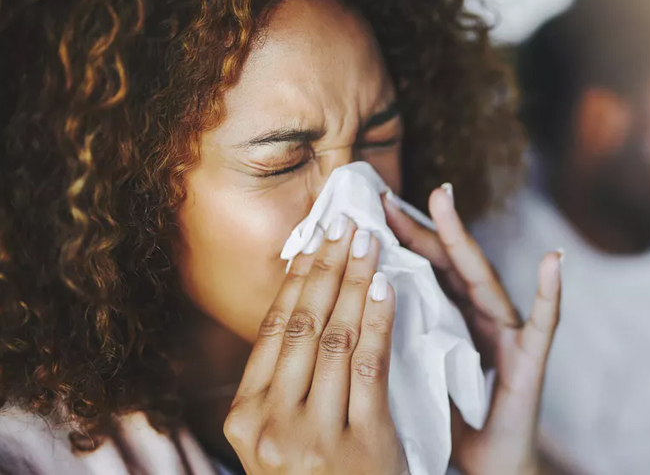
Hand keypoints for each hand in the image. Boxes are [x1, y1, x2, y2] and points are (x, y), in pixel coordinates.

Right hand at [224, 218, 407, 474]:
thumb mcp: (278, 441)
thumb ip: (282, 387)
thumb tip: (300, 305)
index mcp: (245, 419)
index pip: (273, 330)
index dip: (297, 279)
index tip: (315, 239)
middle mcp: (271, 424)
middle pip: (302, 325)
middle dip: (326, 267)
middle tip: (345, 224)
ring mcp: (315, 436)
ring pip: (336, 338)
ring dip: (354, 282)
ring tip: (367, 243)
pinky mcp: (362, 443)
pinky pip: (370, 365)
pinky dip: (378, 320)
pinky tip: (386, 287)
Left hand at [384, 185, 561, 474]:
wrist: (488, 465)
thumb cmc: (449, 420)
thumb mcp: (415, 373)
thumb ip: (396, 340)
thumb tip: (346, 312)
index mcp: (449, 317)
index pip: (422, 268)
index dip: (398, 237)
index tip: (369, 207)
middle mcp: (478, 316)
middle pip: (446, 263)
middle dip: (420, 224)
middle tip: (388, 194)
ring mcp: (507, 333)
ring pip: (482, 278)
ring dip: (463, 238)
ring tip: (444, 200)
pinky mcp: (529, 359)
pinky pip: (544, 323)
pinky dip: (550, 292)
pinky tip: (552, 261)